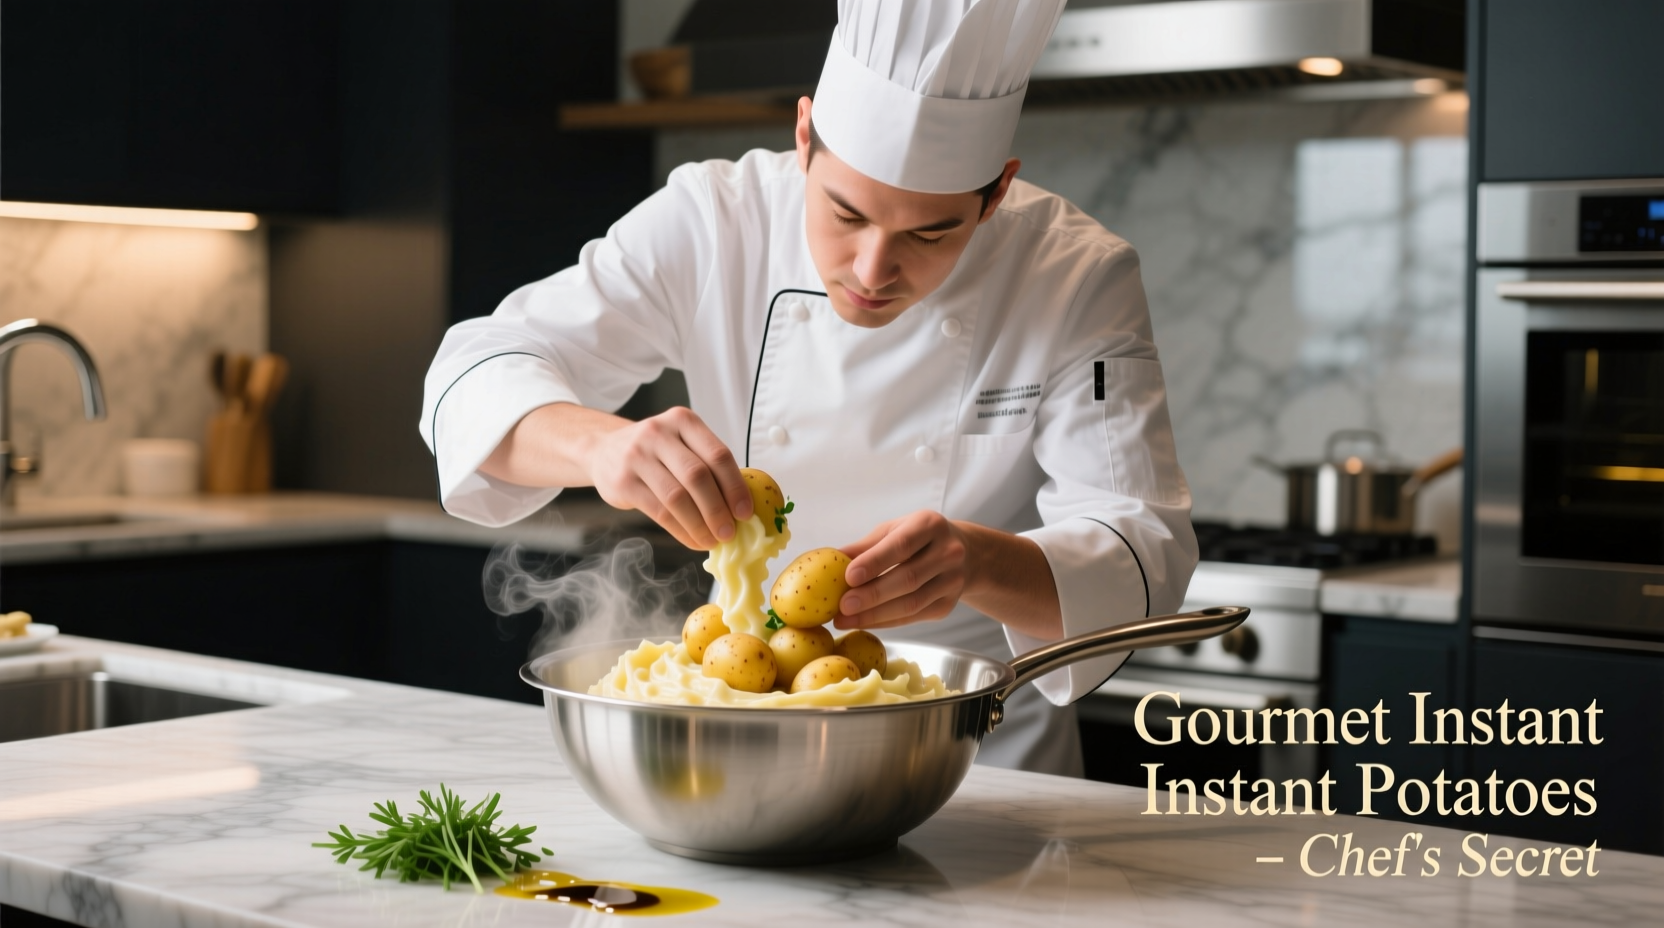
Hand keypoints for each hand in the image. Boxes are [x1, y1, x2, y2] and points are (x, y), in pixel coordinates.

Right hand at [585, 406, 752, 549]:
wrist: (603, 450)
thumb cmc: (654, 452)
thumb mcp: (680, 444)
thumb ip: (707, 465)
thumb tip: (741, 508)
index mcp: (683, 420)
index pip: (718, 455)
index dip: (735, 487)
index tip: (746, 513)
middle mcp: (659, 433)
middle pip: (698, 476)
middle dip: (718, 510)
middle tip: (729, 533)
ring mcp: (637, 455)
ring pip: (677, 497)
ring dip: (700, 524)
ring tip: (712, 540)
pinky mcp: (623, 481)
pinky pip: (659, 511)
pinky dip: (681, 530)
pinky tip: (692, 540)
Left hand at [834, 511, 970, 629]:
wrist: (964, 554)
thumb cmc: (917, 539)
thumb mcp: (894, 530)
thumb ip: (866, 546)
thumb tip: (832, 560)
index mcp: (930, 525)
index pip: (902, 545)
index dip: (875, 562)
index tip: (849, 576)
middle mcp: (948, 552)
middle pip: (908, 578)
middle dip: (872, 595)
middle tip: (842, 606)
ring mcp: (952, 581)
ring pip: (911, 603)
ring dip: (875, 614)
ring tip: (845, 619)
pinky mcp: (948, 605)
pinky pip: (913, 617)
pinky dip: (885, 622)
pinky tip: (863, 622)